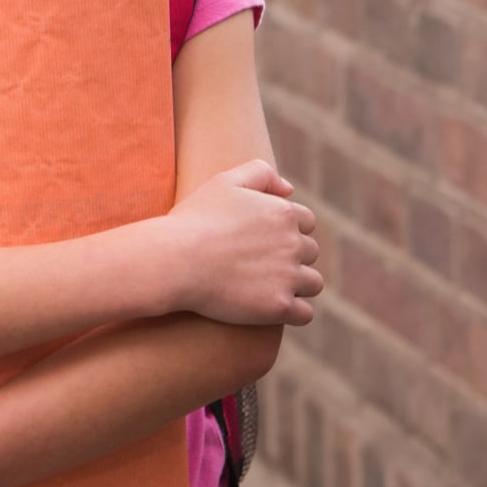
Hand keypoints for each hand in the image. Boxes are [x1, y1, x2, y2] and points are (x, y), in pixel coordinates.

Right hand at [161, 159, 322, 325]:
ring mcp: (287, 277)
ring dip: (297, 285)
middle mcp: (293, 244)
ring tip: (267, 287)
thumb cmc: (194, 220)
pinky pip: (304, 313)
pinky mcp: (279, 306)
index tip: (262, 241)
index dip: (286, 231)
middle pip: (310, 252)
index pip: (306, 222)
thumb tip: (289, 190)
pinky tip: (271, 308)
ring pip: (312, 283)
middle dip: (291, 258)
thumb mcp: (224, 182)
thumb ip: (260, 173)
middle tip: (260, 265)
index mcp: (283, 213)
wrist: (174, 260)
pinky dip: (292, 312)